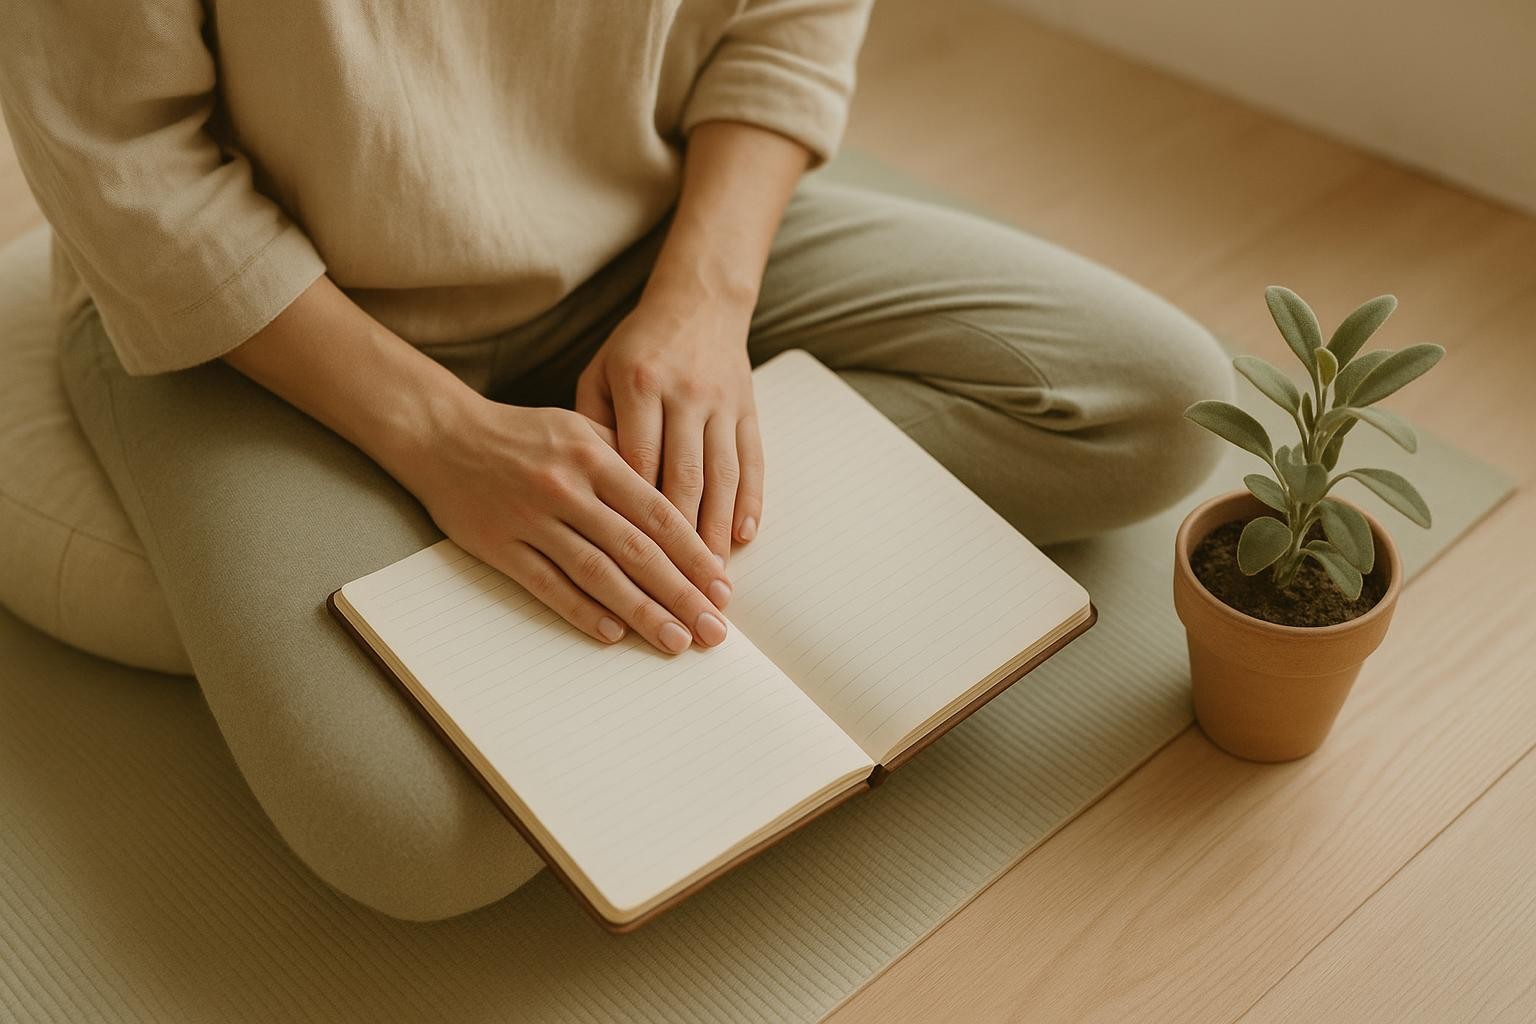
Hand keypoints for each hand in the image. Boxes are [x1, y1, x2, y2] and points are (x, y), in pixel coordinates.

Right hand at [400, 398, 732, 653]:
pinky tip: (613, 635)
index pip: (657, 513)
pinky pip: (547, 584)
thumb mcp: (580, 426)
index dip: (694, 554)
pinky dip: (582, 611)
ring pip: (597, 573)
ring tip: (675, 640)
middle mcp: (568, 488)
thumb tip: (681, 497)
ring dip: (641, 612)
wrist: (442, 435)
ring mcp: (532, 519)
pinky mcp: (500, 546)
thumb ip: (627, 457)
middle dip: (681, 593)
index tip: (722, 587)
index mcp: (594, 456)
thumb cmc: (523, 434)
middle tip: (713, 628)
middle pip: (636, 549)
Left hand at [575, 294, 764, 562]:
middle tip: (676, 585)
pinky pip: (751, 461)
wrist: (699, 300)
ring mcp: (721, 402)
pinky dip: (748, 501)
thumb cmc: (636, 346)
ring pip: (721, 477)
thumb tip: (589, 495)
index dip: (637, 516)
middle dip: (681, 540)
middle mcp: (684, 395)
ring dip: (717, 531)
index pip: (638, 463)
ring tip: (712, 578)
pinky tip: (742, 536)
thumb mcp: (599, 374)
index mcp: (638, 385)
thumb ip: (592, 428)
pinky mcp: (748, 408)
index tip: (631, 563)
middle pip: (684, 479)